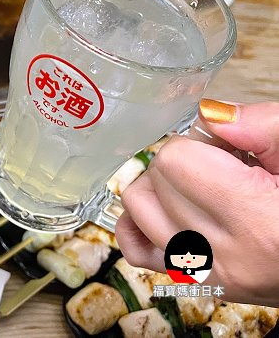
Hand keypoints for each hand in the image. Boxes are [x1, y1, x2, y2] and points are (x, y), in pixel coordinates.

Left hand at [116, 100, 278, 305]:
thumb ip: (262, 126)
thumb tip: (210, 114)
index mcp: (257, 220)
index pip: (175, 160)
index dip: (197, 143)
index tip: (225, 147)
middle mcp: (226, 255)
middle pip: (156, 181)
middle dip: (182, 161)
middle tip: (222, 165)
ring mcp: (209, 274)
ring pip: (138, 209)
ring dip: (161, 187)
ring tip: (204, 185)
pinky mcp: (200, 284)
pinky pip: (137, 251)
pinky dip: (140, 224)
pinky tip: (169, 208)